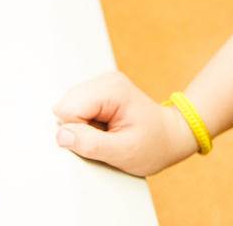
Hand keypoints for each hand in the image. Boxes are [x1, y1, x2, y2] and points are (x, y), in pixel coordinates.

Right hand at [53, 71, 198, 176]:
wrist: (169, 137)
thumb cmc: (154, 145)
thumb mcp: (124, 152)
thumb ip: (91, 145)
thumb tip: (63, 136)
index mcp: (112, 89)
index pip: (68, 110)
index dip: (79, 133)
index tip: (103, 139)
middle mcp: (105, 80)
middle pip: (66, 106)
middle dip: (80, 128)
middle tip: (106, 136)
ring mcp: (102, 84)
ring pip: (69, 107)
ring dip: (84, 126)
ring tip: (108, 132)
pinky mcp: (99, 93)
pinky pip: (77, 109)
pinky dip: (87, 123)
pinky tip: (105, 127)